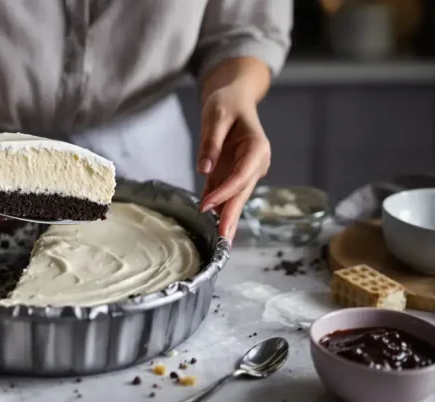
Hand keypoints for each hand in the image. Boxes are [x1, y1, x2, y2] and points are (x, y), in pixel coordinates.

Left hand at [197, 85, 270, 244]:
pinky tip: (214, 227)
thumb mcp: (216, 116)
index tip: (206, 206)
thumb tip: (204, 169)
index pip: (241, 176)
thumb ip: (211, 142)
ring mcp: (245, 171)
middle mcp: (256, 163)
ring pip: (236, 197)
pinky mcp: (231, 174)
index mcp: (257, 148)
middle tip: (225, 240)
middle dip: (232, 216)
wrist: (233, 99)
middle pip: (242, 193)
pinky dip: (219, 209)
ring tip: (223, 241)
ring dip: (228, 218)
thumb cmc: (227, 103)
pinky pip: (225, 194)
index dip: (225, 193)